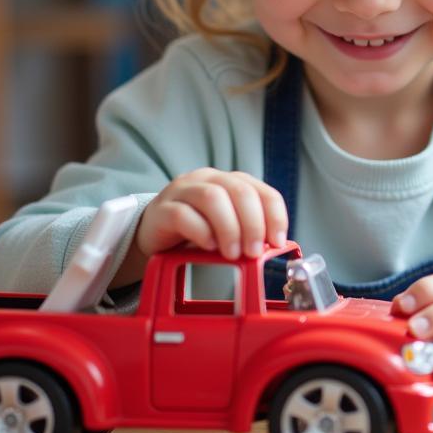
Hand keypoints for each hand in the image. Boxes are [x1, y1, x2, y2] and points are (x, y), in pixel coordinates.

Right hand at [136, 169, 287, 259]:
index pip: (262, 191)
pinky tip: (208, 246)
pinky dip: (201, 232)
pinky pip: (183, 214)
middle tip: (254, 252)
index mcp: (230, 182)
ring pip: (213, 198)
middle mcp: (208, 179)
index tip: (277, 242)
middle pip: (239, 191)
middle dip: (253, 224)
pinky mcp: (162, 209)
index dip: (275, 216)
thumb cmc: (197, 230)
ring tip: (232, 254)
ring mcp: (183, 191)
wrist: (154, 234)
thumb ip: (248, 232)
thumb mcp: (227, 228)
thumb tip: (274, 245)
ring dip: (229, 228)